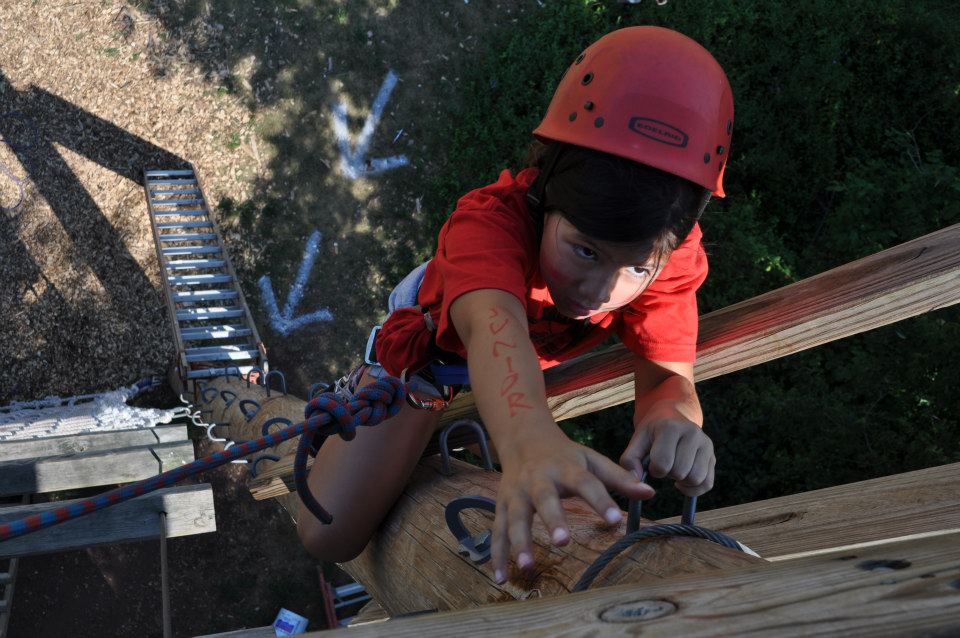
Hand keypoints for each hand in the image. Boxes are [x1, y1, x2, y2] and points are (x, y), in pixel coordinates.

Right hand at [491, 428, 653, 582]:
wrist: (523, 439)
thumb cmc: (564, 455)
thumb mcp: (591, 460)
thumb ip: (618, 478)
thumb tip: (650, 493)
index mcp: (564, 468)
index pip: (585, 483)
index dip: (600, 500)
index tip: (615, 520)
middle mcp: (537, 480)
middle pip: (544, 498)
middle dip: (552, 519)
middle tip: (562, 542)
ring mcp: (516, 493)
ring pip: (514, 517)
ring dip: (518, 541)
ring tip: (526, 567)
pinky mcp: (501, 505)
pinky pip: (498, 531)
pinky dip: (497, 554)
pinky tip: (501, 577)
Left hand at [620, 404, 714, 496]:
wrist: (671, 416)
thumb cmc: (652, 432)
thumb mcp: (637, 440)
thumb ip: (630, 461)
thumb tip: (639, 482)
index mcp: (671, 427)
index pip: (662, 463)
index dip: (653, 468)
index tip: (652, 461)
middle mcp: (692, 433)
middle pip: (680, 472)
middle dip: (667, 474)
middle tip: (663, 463)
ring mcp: (706, 444)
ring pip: (696, 479)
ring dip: (681, 481)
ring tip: (673, 468)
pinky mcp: (713, 456)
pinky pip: (707, 484)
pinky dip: (694, 489)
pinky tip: (682, 481)